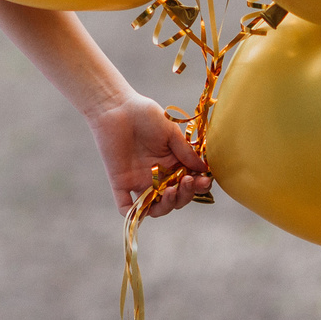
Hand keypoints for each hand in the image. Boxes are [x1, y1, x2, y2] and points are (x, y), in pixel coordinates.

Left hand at [90, 92, 210, 217]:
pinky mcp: (120, 182)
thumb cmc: (145, 114)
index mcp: (172, 164)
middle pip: (176, 199)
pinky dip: (133, 213)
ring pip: (155, 207)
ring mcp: (139, 181)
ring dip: (168, 205)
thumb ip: (185, 152)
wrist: (116, 106)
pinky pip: (125, 206)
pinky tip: (143, 209)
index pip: (189, 184)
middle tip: (189, 181)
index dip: (199, 186)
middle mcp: (158, 177)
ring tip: (173, 190)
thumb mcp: (170, 132)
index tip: (205, 180)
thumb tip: (204, 170)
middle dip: (186, 195)